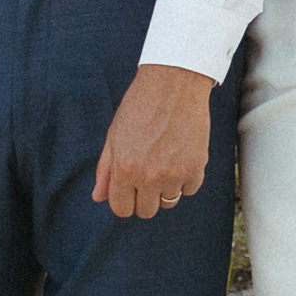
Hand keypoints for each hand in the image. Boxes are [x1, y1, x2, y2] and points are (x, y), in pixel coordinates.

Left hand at [92, 65, 217, 221]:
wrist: (174, 84)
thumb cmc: (141, 105)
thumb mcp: (114, 136)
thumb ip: (106, 169)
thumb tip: (99, 197)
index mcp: (124, 169)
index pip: (122, 209)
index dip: (125, 201)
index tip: (130, 190)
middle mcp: (149, 176)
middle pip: (146, 211)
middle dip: (144, 197)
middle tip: (147, 174)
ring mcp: (174, 173)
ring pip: (169, 202)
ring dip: (166, 188)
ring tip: (165, 162)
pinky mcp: (196, 167)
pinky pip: (189, 189)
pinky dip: (186, 179)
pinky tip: (180, 157)